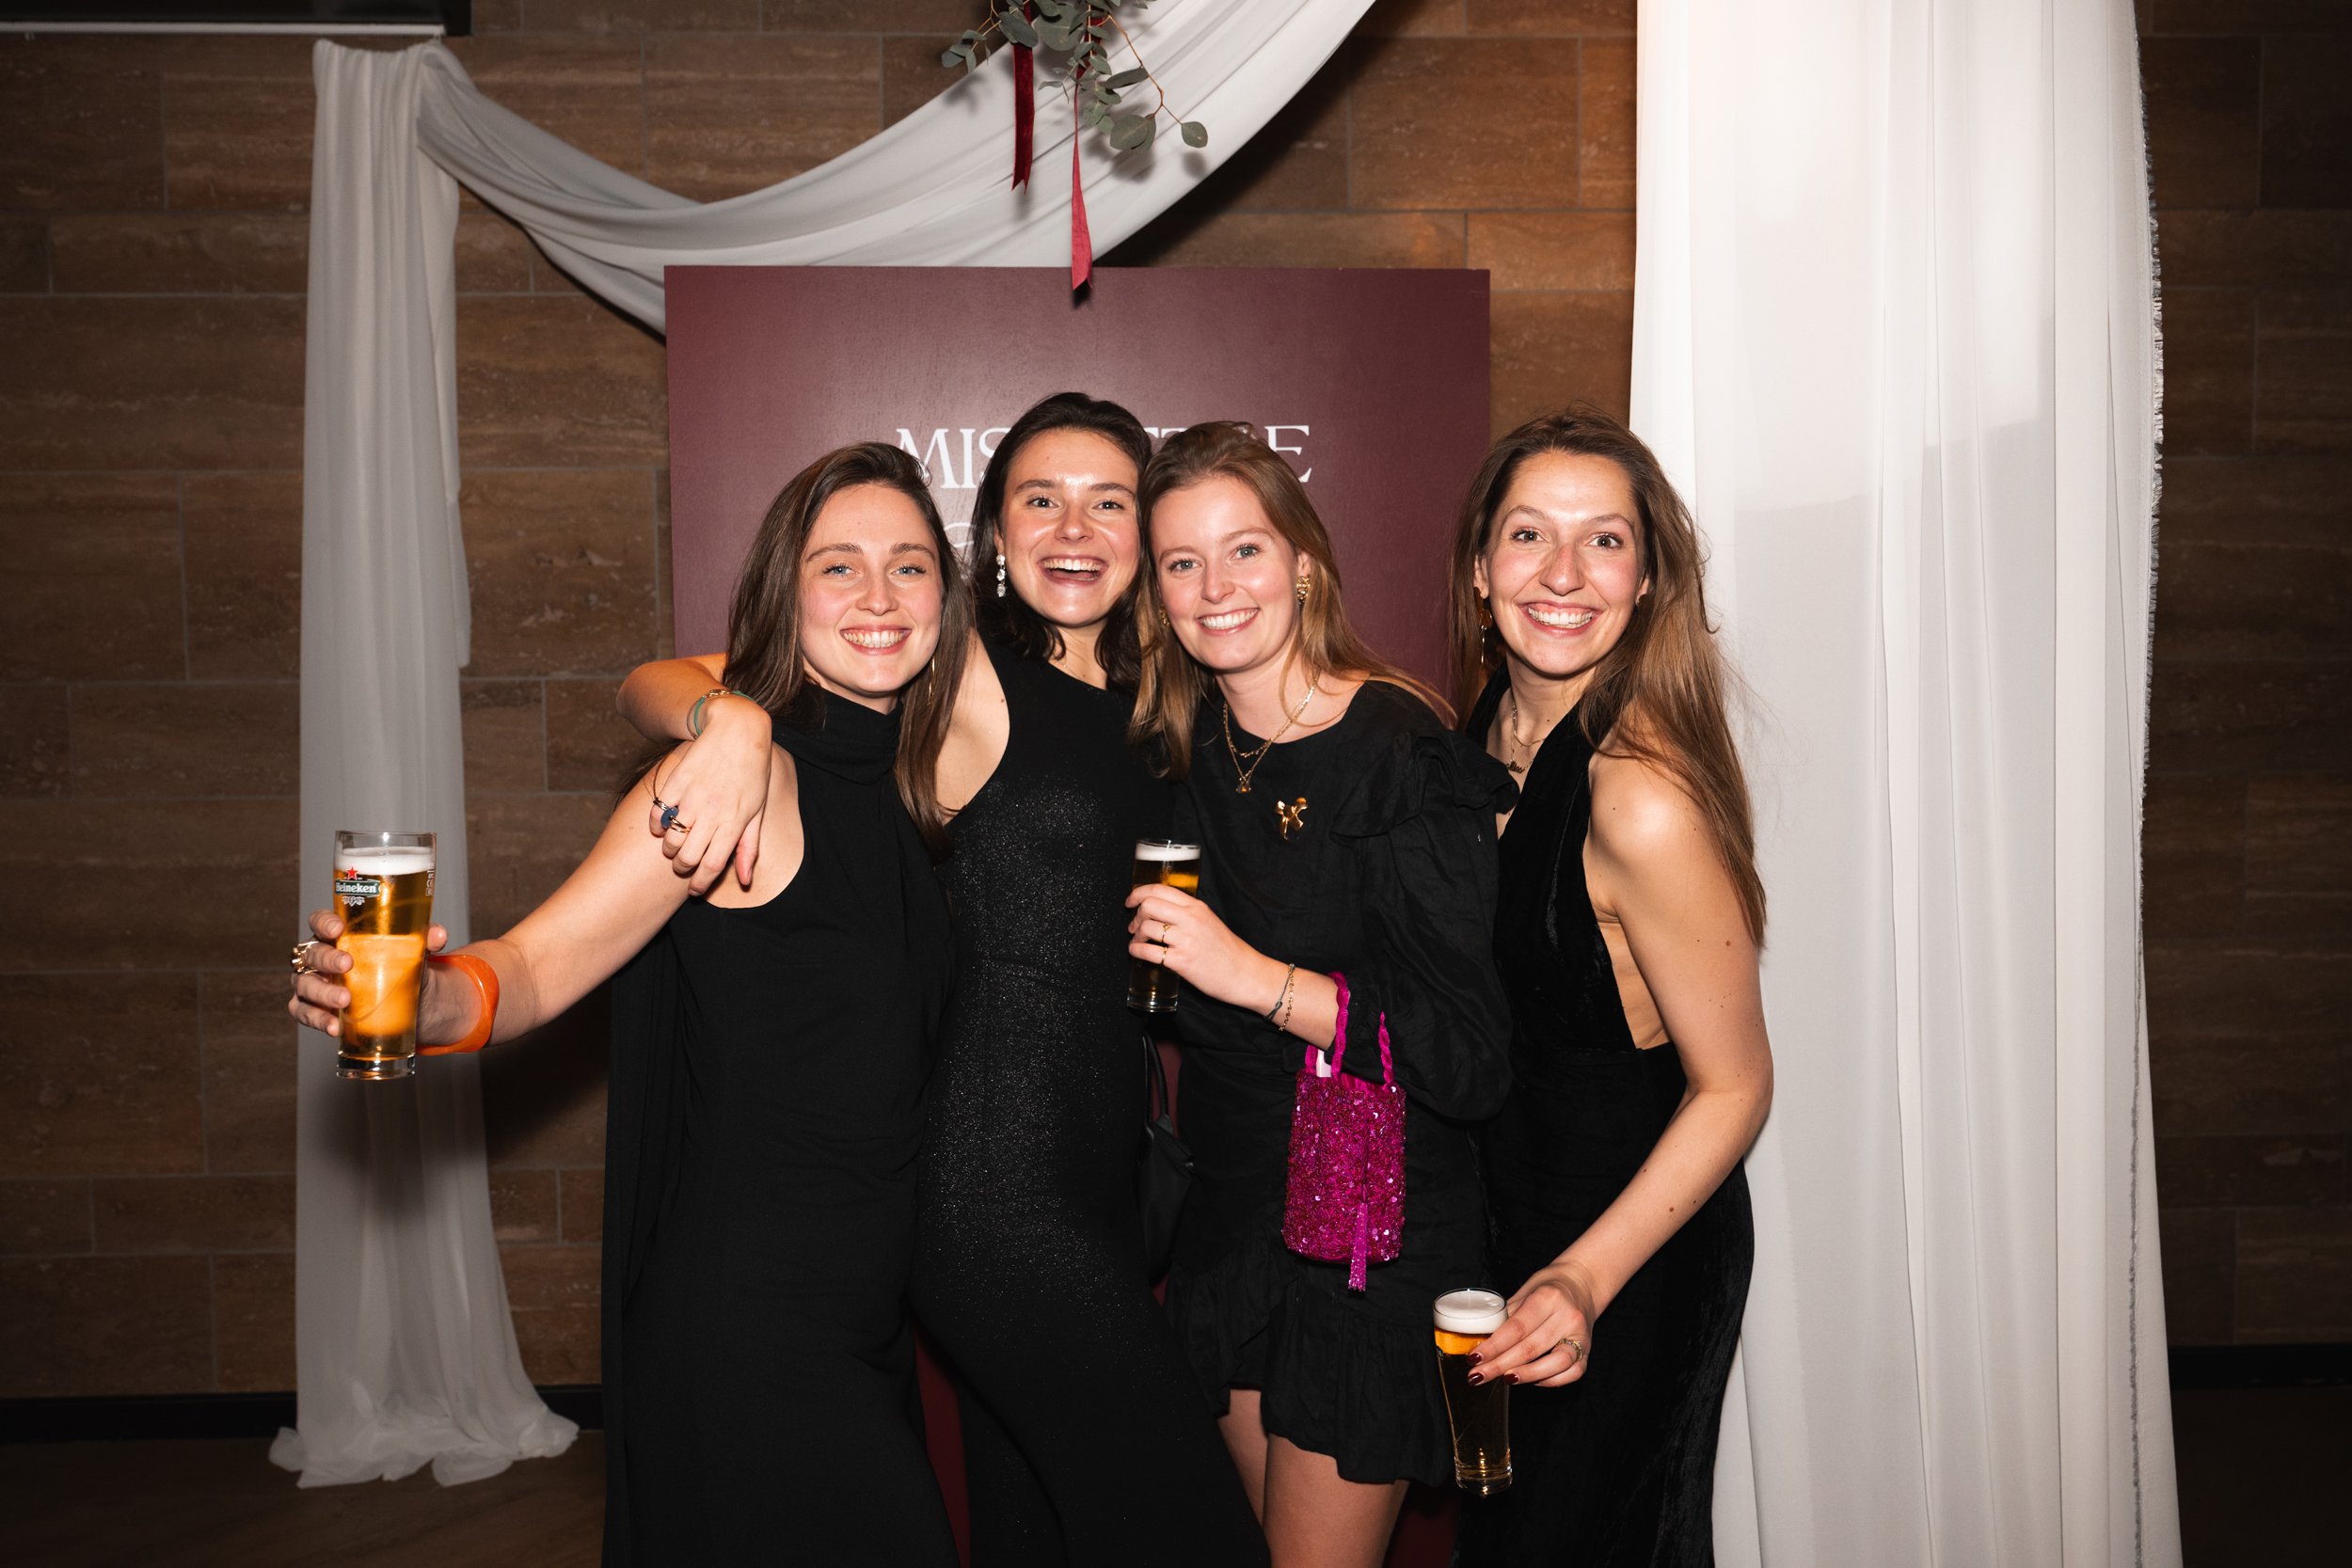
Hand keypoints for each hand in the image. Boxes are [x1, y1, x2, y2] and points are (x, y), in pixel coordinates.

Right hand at [288, 906, 448, 1036]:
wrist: (403, 1002)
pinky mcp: (312, 1007)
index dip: (323, 922)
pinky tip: (334, 1026)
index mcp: (337, 935)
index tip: (337, 928)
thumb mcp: (411, 952)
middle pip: (311, 953)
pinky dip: (317, 1019)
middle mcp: (319, 957)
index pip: (320, 921)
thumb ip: (422, 940)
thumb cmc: (397, 966)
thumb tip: (439, 935)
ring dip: (323, 992)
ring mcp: (312, 983)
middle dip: (327, 959)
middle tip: (347, 965)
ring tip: (345, 1001)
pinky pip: (304, 1012)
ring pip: (304, 984)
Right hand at [647, 696, 770, 893]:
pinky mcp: (676, 781)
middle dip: (682, 868)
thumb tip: (744, 881)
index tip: (695, 890)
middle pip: (688, 857)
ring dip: (668, 848)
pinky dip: (655, 825)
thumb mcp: (757, 811)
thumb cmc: (753, 773)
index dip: (701, 884)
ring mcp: (693, 796)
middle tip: (682, 866)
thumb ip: (749, 847)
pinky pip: (657, 813)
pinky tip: (661, 825)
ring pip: (671, 838)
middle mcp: (713, 812)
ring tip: (673, 846)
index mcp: (735, 822)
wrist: (737, 730)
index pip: (713, 865)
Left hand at [1124, 884, 1275, 1012]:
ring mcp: (1186, 940)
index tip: (1131, 901)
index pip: (1159, 889)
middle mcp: (1190, 919)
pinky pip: (1148, 951)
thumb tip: (1160, 912)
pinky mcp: (1181, 961)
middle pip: (1148, 905)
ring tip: (1138, 941)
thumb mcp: (1210, 921)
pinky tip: (1137, 952)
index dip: (1138, 893)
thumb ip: (1188, 914)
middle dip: (1136, 915)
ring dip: (1136, 935)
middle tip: (1134, 926)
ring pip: (1146, 927)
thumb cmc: (1228, 951)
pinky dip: (1136, 950)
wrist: (1245, 974)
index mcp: (1197, 907)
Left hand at [1470, 1261, 1598, 1389]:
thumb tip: (1480, 1340)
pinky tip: (1532, 1380)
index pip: (1516, 1328)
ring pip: (1555, 1364)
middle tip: (1478, 1376)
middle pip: (1530, 1348)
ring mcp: (1580, 1335)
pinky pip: (1572, 1373)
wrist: (1582, 1284)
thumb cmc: (1549, 1287)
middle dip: (1500, 1366)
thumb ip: (1506, 1315)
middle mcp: (1567, 1316)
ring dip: (1526, 1375)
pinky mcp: (1589, 1350)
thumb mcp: (1525, 1291)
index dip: (1493, 1346)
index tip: (1475, 1358)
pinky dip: (1551, 1381)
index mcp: (1547, 1297)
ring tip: (1505, 1379)